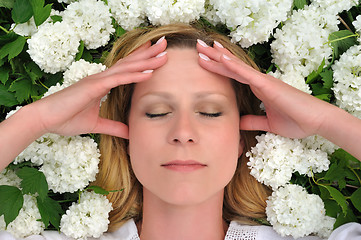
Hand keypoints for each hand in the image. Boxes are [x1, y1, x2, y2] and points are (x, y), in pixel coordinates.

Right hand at [27, 38, 167, 137]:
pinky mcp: (93, 87)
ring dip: (146, 60)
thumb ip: (113, 127)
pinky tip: (148, 72)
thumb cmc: (66, 119)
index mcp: (102, 84)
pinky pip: (117, 79)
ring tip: (164, 53)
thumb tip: (129, 133)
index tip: (155, 54)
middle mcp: (101, 78)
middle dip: (148, 53)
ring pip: (127, 68)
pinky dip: (134, 75)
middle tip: (165, 44)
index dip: (141, 61)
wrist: (44, 119)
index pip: (126, 69)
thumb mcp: (96, 125)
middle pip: (129, 63)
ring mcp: (97, 80)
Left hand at [196, 40, 333, 138]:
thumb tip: (238, 122)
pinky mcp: (268, 85)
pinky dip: (234, 66)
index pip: (233, 75)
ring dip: (218, 57)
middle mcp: (259, 81)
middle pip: (231, 67)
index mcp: (258, 88)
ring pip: (236, 66)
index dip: (219, 66)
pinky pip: (247, 74)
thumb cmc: (297, 121)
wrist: (316, 122)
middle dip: (213, 57)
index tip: (205, 59)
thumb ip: (253, 121)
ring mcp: (263, 81)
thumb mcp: (269, 124)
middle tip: (197, 47)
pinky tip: (221, 59)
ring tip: (202, 48)